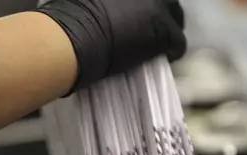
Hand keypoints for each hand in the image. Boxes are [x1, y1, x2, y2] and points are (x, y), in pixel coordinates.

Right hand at [37, 0, 186, 91]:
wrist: (74, 37)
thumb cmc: (68, 16)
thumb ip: (99, 1)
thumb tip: (101, 6)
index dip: (144, 5)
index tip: (138, 14)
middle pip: (166, 1)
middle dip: (161, 11)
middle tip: (150, 26)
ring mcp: (158, 6)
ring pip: (175, 16)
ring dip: (168, 28)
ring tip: (158, 42)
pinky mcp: (165, 31)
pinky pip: (178, 42)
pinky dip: (172, 51)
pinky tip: (164, 57)